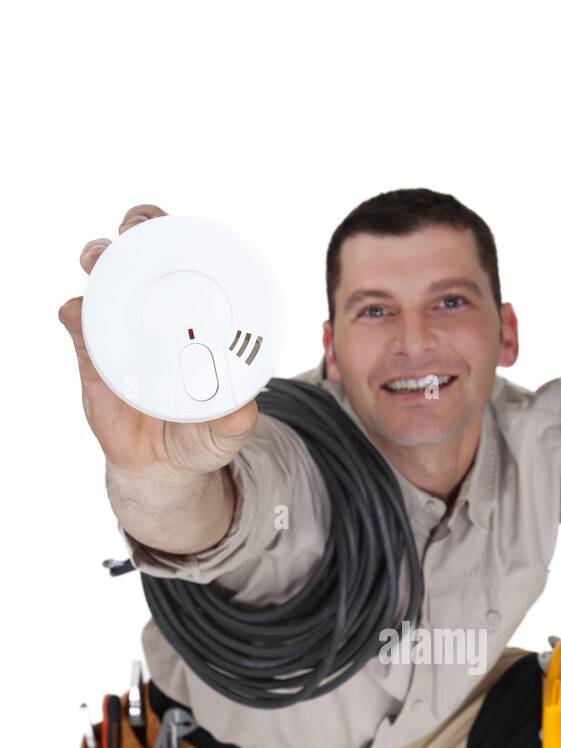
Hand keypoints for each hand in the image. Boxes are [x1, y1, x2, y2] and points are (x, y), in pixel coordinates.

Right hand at [58, 203, 257, 478]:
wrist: (165, 468)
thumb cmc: (202, 434)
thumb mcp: (227, 429)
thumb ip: (236, 419)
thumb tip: (243, 410)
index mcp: (189, 316)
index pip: (182, 262)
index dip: (177, 234)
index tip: (178, 226)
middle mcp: (150, 314)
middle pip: (137, 254)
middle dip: (136, 230)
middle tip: (135, 234)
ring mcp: (117, 332)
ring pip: (101, 280)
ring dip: (99, 260)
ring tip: (100, 263)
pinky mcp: (91, 358)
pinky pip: (78, 327)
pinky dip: (75, 314)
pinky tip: (78, 313)